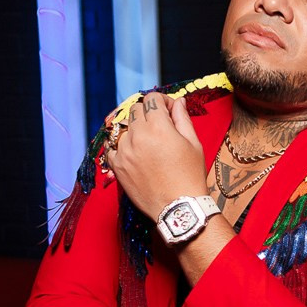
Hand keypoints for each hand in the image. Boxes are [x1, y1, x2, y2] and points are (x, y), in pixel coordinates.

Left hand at [109, 93, 207, 217]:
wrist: (179, 208)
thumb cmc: (190, 176)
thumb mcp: (194, 144)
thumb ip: (183, 119)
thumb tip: (178, 102)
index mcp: (159, 127)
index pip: (152, 99)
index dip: (163, 102)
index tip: (169, 112)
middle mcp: (138, 136)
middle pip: (136, 109)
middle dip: (149, 113)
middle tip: (160, 127)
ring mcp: (125, 151)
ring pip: (124, 127)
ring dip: (135, 130)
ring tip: (148, 144)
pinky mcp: (118, 166)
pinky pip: (113, 147)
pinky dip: (122, 146)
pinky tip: (133, 152)